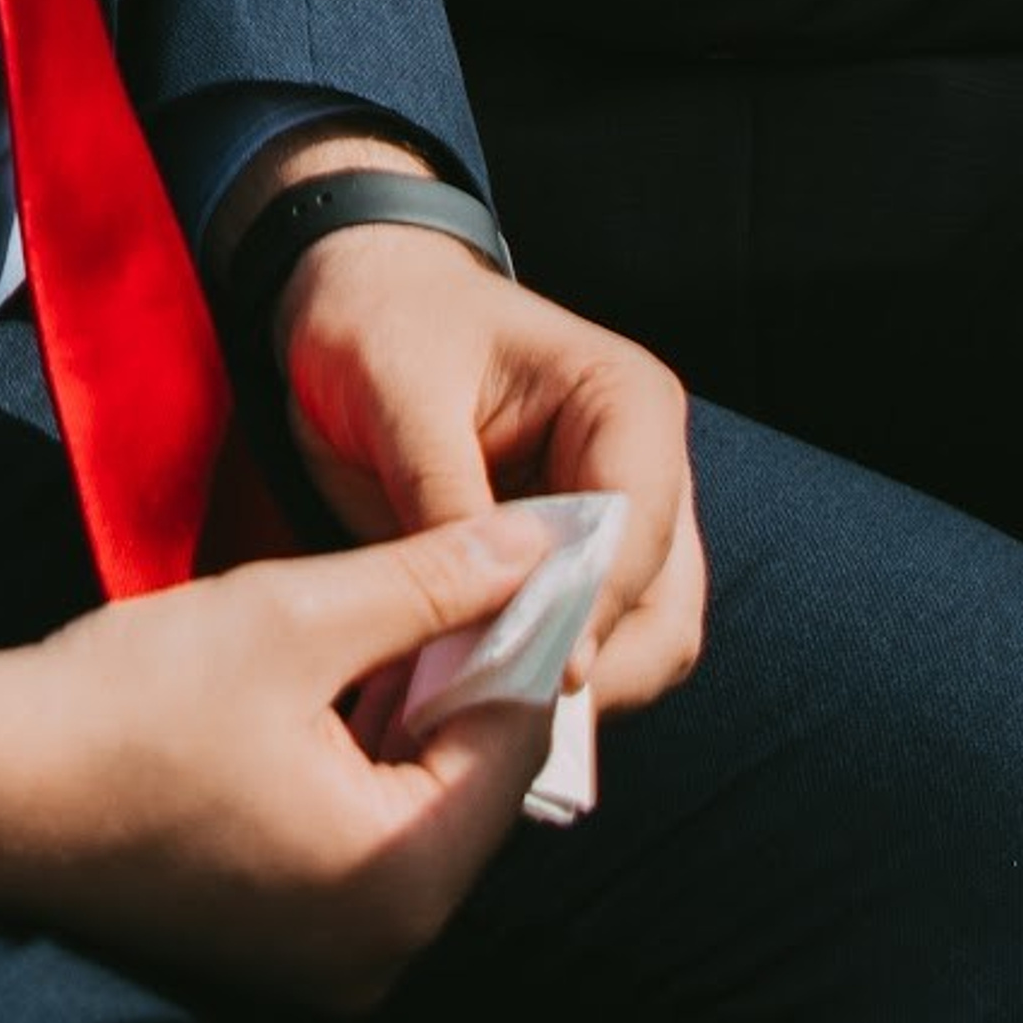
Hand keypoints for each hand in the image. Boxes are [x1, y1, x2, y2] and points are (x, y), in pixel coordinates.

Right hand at [0, 511, 560, 1014]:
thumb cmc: (129, 702)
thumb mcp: (293, 616)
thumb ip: (427, 581)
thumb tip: (536, 543)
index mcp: (399, 879)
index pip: (516, 741)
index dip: (521, 631)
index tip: (522, 550)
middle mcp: (384, 944)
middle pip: (473, 782)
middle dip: (464, 669)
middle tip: (449, 563)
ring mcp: (332, 955)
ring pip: (419, 806)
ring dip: (412, 708)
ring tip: (387, 607)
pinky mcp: (284, 939)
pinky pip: (365, 839)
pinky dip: (363, 757)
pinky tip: (331, 679)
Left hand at [274, 223, 704, 715]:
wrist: (359, 303)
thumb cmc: (381, 322)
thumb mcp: (397, 392)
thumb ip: (446, 498)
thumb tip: (485, 616)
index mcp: (626, 401)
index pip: (639, 527)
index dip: (596, 608)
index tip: (542, 672)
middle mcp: (644, 468)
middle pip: (662, 610)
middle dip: (592, 670)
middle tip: (503, 719)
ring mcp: (619, 525)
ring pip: (636, 648)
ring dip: (567, 692)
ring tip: (479, 719)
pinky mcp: (576, 568)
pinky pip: (583, 650)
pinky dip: (537, 684)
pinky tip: (471, 700)